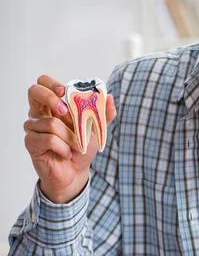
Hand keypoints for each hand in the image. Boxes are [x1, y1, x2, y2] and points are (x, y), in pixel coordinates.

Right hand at [23, 75, 116, 203]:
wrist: (75, 172)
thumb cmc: (81, 147)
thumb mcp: (97, 129)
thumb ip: (104, 113)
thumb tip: (110, 97)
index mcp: (54, 105)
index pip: (44, 83)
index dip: (52, 83)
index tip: (65, 91)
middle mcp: (40, 113)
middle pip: (34, 92)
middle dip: (51, 98)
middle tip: (64, 111)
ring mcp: (33, 127)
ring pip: (50, 122)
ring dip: (70, 136)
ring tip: (76, 146)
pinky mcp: (31, 142)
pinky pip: (49, 139)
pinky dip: (63, 147)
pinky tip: (66, 153)